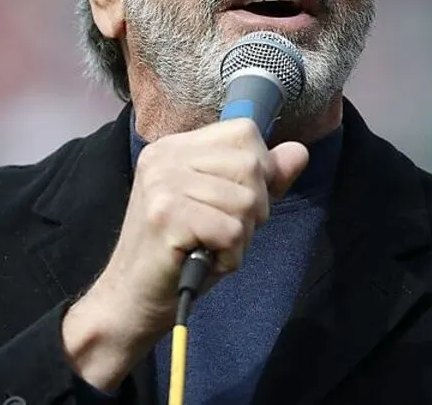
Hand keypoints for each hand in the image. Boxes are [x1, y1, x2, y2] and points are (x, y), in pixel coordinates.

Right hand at [60, 118, 309, 390]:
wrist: (131, 300)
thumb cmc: (182, 254)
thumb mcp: (225, 208)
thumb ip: (262, 179)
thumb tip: (299, 151)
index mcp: (175, 146)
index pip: (244, 131)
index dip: (260, 169)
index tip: (238, 202)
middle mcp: (165, 156)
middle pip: (251, 165)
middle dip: (254, 208)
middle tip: (221, 232)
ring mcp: (162, 183)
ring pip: (246, 200)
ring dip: (240, 236)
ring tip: (209, 247)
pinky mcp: (165, 215)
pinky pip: (231, 230)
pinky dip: (229, 255)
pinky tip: (205, 260)